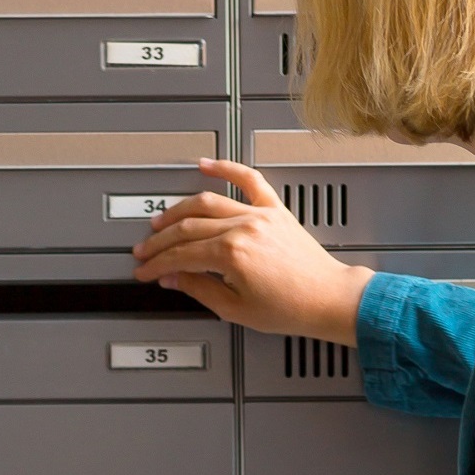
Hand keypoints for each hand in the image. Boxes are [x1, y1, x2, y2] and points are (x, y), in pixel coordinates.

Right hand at [133, 159, 371, 343]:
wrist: (328, 299)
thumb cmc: (293, 308)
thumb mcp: (237, 309)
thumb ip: (199, 290)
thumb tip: (173, 279)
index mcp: (232, 255)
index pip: (181, 255)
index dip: (158, 264)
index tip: (146, 270)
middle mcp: (244, 229)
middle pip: (187, 227)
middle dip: (160, 241)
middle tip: (145, 250)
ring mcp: (259, 216)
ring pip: (208, 202)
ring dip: (179, 210)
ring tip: (162, 221)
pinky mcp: (275, 210)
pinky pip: (249, 180)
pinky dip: (227, 168)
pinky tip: (206, 165)